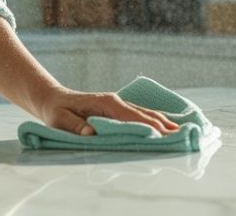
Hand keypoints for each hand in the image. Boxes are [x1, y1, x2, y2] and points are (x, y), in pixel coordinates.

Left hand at [35, 87, 179, 136]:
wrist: (54, 99)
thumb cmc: (57, 112)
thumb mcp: (60, 120)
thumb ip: (75, 126)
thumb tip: (91, 133)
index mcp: (105, 104)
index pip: (131, 116)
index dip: (148, 126)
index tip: (164, 135)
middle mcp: (116, 102)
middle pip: (144, 114)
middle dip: (163, 125)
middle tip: (182, 136)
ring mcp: (118, 104)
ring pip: (145, 113)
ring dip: (163, 122)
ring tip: (181, 132)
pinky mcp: (118, 109)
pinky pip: (141, 114)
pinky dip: (155, 120)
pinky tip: (166, 125)